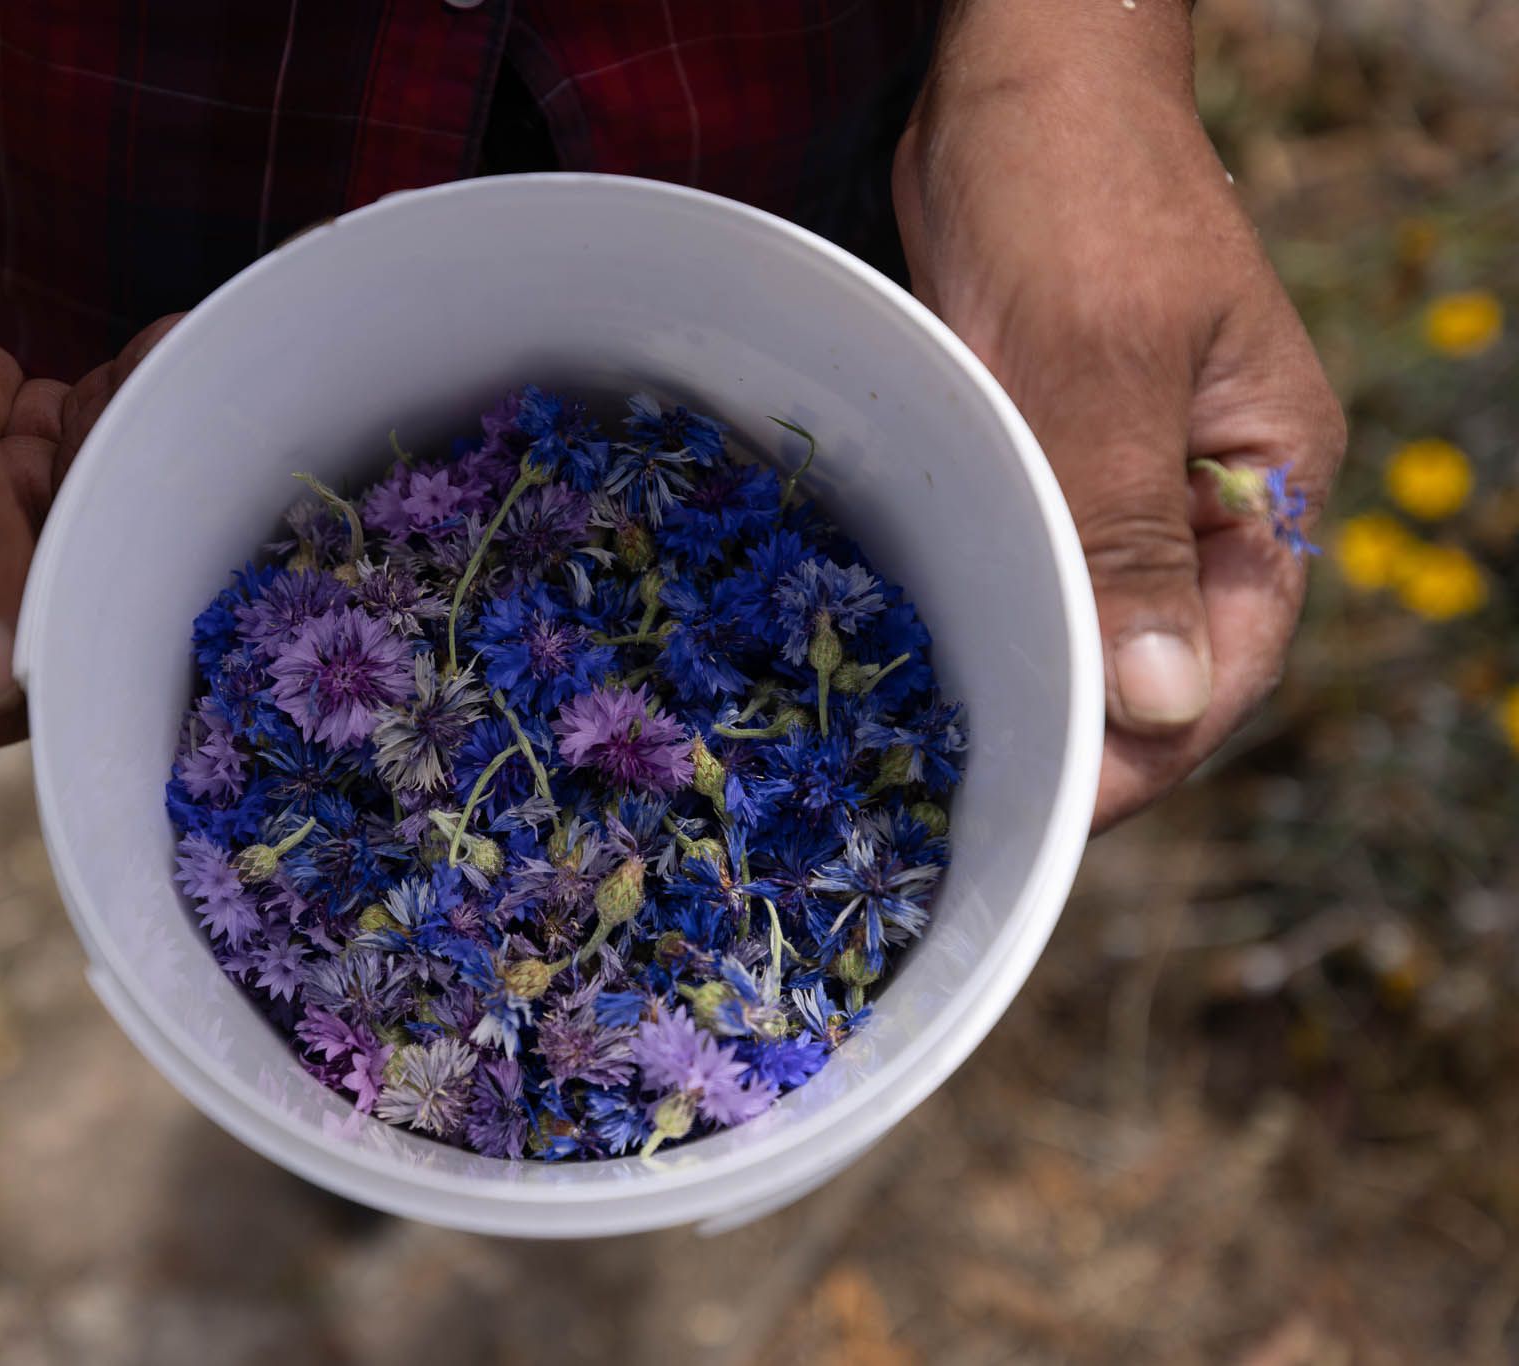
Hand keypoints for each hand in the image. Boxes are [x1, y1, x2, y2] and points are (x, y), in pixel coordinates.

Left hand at [893, 0, 1343, 829]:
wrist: (1020, 77)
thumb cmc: (1074, 195)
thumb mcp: (1102, 363)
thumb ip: (1128, 529)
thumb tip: (1158, 703)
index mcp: (1262, 474)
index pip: (1228, 652)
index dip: (1151, 745)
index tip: (1062, 812)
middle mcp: (1202, 490)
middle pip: (1156, 652)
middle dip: (1083, 732)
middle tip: (982, 804)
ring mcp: (1122, 469)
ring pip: (1088, 614)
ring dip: (1031, 681)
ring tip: (945, 760)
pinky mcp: (1047, 446)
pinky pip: (1030, 555)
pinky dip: (992, 608)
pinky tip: (927, 660)